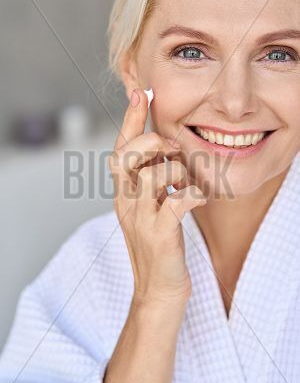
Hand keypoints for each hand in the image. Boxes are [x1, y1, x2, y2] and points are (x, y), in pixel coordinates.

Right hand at [109, 88, 206, 304]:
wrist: (158, 290)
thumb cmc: (159, 245)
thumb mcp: (150, 208)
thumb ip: (151, 180)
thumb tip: (164, 151)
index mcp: (123, 192)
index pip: (120, 149)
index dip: (131, 120)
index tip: (141, 92)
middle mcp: (125, 202)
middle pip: (126, 156)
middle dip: (151, 142)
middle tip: (172, 147)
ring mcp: (139, 218)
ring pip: (151, 175)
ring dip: (176, 171)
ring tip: (186, 182)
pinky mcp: (158, 234)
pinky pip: (175, 203)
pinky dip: (193, 194)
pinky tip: (199, 198)